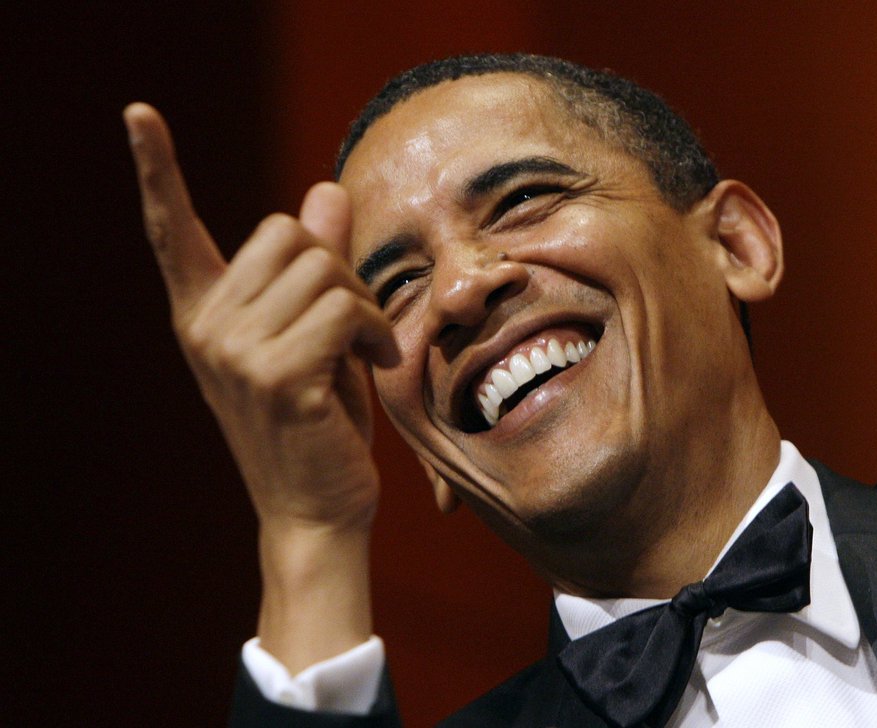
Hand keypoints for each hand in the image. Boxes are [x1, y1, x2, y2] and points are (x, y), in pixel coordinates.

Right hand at [125, 103, 398, 669]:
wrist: (318, 511)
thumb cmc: (319, 425)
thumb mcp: (317, 335)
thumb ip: (319, 264)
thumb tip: (325, 189)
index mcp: (205, 315)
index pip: (174, 232)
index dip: (158, 169)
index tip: (138, 114)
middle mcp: (205, 328)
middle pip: (288, 233)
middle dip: (339, 270)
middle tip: (353, 324)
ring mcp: (233, 352)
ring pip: (324, 270)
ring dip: (364, 307)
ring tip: (365, 352)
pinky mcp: (275, 375)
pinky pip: (343, 310)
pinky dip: (374, 333)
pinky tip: (375, 366)